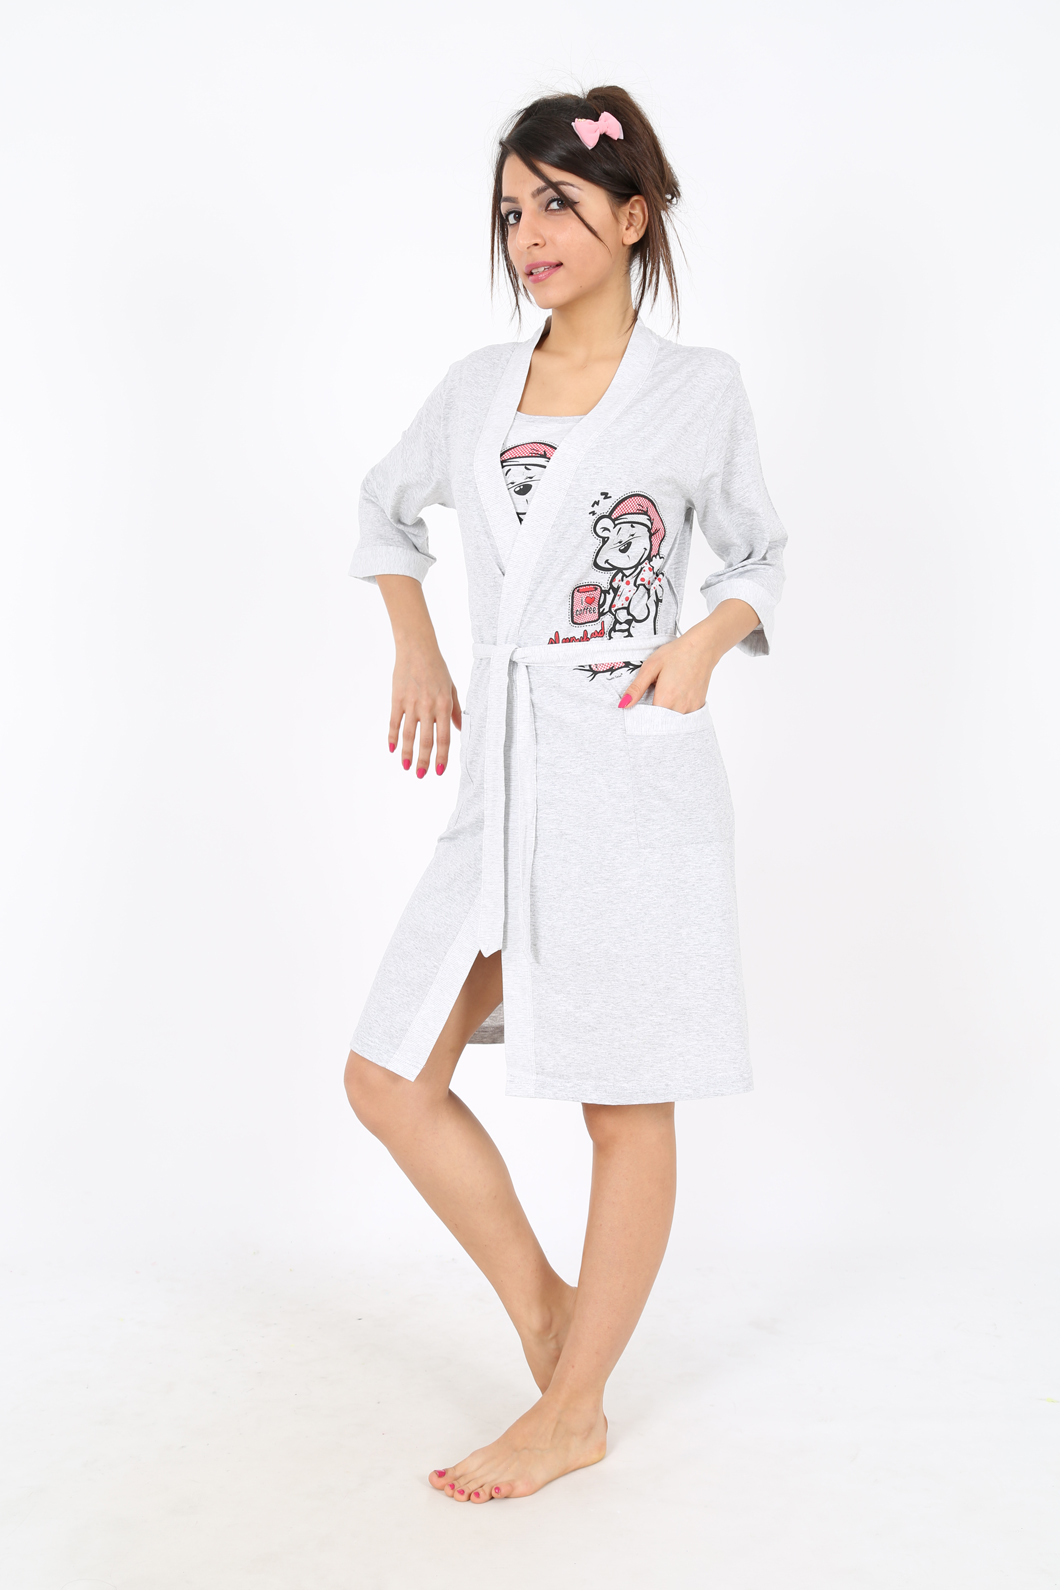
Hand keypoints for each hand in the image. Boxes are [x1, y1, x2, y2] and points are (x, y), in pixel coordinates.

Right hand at [389, 640, 461, 777]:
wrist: (417, 648)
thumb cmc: (437, 668)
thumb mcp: (452, 688)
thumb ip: (456, 710)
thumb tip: (460, 729)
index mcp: (444, 705)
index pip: (444, 738)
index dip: (442, 756)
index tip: (440, 771)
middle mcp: (428, 707)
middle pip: (426, 740)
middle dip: (424, 760)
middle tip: (421, 775)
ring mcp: (411, 703)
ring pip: (409, 734)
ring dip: (407, 753)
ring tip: (406, 767)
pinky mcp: (397, 699)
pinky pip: (394, 722)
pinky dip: (393, 736)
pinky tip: (393, 748)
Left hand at [617, 599, 761, 713]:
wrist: (702, 648)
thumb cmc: (676, 654)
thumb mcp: (651, 666)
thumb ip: (636, 688)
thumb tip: (623, 705)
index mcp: (666, 698)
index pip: (648, 722)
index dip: (641, 719)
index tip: (637, 712)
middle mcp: (680, 707)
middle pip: (661, 724)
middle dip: (652, 719)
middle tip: (650, 702)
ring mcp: (691, 708)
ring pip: (673, 723)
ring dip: (664, 716)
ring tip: (663, 697)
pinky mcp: (698, 706)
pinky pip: (683, 717)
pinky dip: (676, 713)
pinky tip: (674, 698)